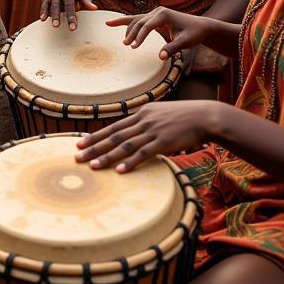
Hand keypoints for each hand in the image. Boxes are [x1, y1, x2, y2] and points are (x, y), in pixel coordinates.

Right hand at [39, 0, 96, 29]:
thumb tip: (94, 9)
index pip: (69, 4)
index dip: (71, 16)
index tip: (73, 27)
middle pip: (56, 4)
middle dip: (56, 15)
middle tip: (56, 26)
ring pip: (48, 3)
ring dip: (46, 13)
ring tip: (44, 21)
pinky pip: (44, 2)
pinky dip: (43, 10)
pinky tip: (42, 18)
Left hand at [75, 100, 217, 171]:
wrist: (205, 116)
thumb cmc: (185, 117)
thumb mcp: (162, 113)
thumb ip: (147, 121)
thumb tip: (135, 131)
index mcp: (142, 113)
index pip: (114, 126)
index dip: (96, 135)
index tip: (81, 142)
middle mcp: (143, 121)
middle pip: (113, 136)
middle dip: (93, 147)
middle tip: (77, 156)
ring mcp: (153, 131)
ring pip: (124, 146)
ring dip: (107, 157)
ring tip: (92, 166)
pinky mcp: (164, 142)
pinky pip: (144, 154)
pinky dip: (131, 162)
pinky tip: (120, 171)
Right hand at [106, 6, 215, 60]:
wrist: (201, 27)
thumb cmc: (194, 34)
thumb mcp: (185, 42)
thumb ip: (172, 49)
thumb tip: (160, 57)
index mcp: (164, 14)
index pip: (147, 25)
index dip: (139, 36)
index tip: (133, 47)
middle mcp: (157, 11)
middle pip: (139, 22)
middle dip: (132, 34)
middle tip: (127, 46)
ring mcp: (154, 13)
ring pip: (135, 20)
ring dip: (127, 29)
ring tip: (124, 42)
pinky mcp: (153, 17)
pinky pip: (136, 19)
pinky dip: (124, 22)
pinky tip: (110, 23)